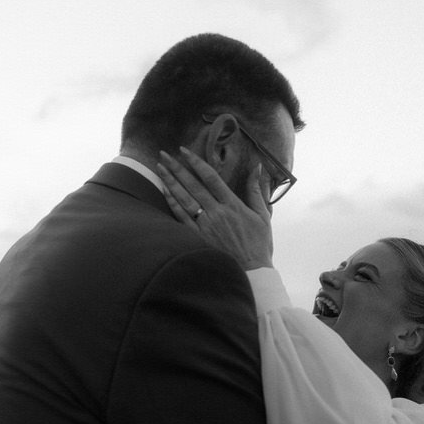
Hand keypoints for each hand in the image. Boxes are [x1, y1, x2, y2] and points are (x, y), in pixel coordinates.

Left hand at [155, 147, 274, 270]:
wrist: (252, 272)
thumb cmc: (259, 244)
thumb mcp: (263, 216)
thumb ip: (257, 191)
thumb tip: (258, 168)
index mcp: (233, 205)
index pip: (211, 178)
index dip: (197, 162)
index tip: (185, 151)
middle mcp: (217, 213)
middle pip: (193, 185)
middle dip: (177, 168)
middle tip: (163, 154)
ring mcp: (205, 225)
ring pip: (183, 199)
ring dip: (170, 182)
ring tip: (160, 168)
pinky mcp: (198, 237)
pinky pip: (181, 217)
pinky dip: (172, 203)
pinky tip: (164, 191)